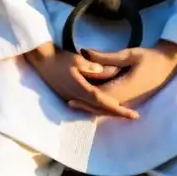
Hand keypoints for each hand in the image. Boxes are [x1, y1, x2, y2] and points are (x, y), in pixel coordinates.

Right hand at [23, 42, 138, 118]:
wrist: (42, 62)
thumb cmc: (60, 59)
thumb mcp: (77, 60)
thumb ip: (91, 67)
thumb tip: (104, 72)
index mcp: (80, 90)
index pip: (103, 103)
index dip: (118, 109)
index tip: (132, 114)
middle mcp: (77, 99)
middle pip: (100, 110)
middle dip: (117, 114)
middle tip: (133, 116)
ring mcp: (73, 99)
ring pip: (95, 110)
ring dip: (109, 112)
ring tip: (124, 112)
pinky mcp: (70, 97)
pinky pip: (89, 106)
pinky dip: (100, 108)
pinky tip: (107, 107)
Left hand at [69, 41, 176, 113]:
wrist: (169, 64)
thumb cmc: (150, 57)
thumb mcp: (129, 54)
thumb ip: (107, 56)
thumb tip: (85, 53)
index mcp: (126, 88)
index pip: (101, 97)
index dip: (85, 99)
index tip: (71, 97)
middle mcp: (127, 98)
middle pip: (102, 107)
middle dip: (86, 105)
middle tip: (69, 102)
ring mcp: (130, 101)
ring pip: (108, 108)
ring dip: (93, 106)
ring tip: (77, 103)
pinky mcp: (132, 99)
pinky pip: (114, 105)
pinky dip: (102, 105)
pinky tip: (93, 101)